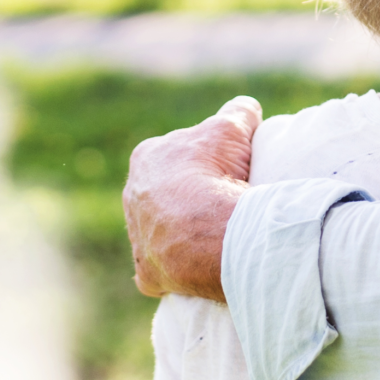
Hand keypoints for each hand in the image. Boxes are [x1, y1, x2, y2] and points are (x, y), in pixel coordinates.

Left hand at [123, 96, 259, 300]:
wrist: (207, 231)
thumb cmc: (214, 173)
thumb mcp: (230, 129)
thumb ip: (238, 113)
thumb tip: (247, 107)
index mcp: (148, 157)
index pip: (175, 155)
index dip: (201, 160)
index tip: (224, 170)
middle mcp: (132, 195)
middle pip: (164, 194)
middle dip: (188, 198)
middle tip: (221, 204)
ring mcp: (137, 235)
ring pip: (159, 231)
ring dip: (181, 234)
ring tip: (214, 237)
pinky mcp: (146, 271)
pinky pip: (158, 269)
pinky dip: (174, 269)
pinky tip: (196, 268)